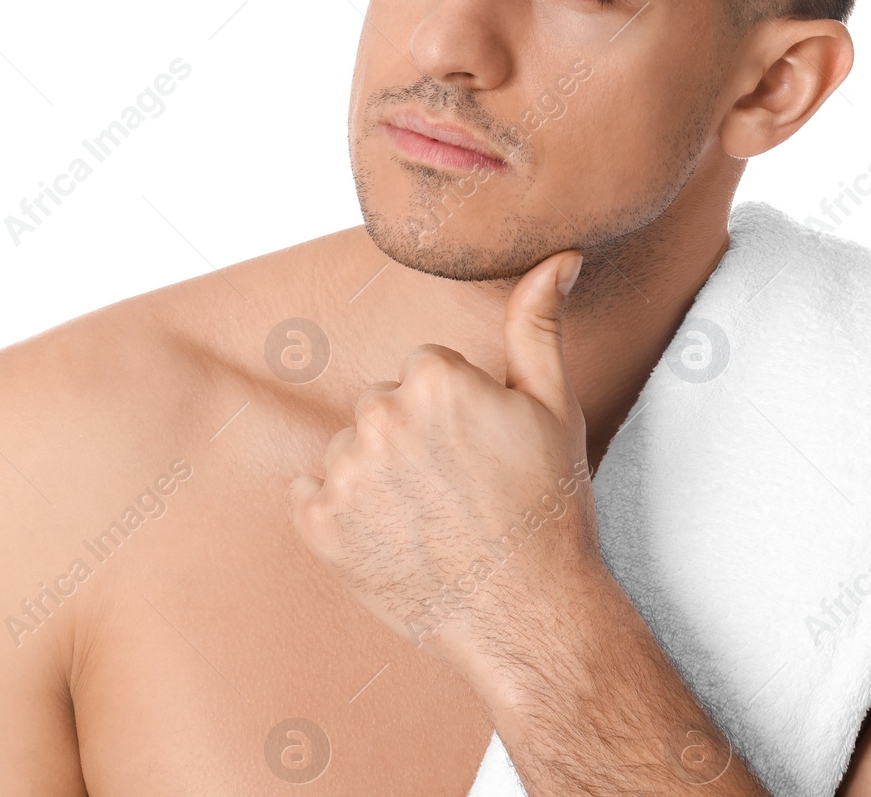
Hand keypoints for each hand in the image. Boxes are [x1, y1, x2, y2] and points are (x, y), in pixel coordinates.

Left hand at [286, 249, 601, 674]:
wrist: (527, 614)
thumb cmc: (546, 510)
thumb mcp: (555, 406)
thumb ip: (540, 322)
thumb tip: (561, 256)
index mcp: (433, 378)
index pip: (424, 372)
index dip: (457, 413)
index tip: (481, 453)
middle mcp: (380, 417)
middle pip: (382, 407)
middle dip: (412, 439)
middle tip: (459, 489)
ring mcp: (345, 474)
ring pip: (348, 450)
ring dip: (376, 476)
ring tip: (429, 518)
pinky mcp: (320, 527)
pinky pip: (310, 495)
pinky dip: (339, 514)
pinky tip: (389, 536)